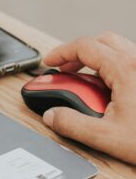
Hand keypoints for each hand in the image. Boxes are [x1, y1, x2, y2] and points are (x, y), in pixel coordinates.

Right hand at [42, 32, 135, 164]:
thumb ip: (73, 125)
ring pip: (119, 49)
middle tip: (65, 69)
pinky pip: (130, 62)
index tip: (50, 63)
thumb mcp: (106, 137)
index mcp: (125, 69)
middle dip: (79, 52)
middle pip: (102, 41)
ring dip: (98, 59)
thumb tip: (53, 116)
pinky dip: (113, 68)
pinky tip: (110, 91)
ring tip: (85, 81)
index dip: (61, 52)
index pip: (85, 46)